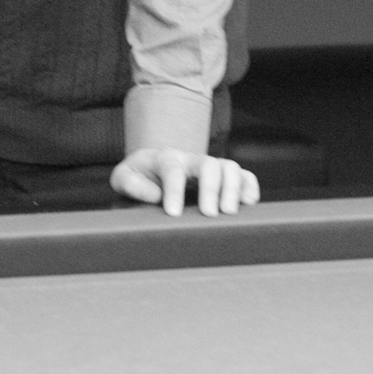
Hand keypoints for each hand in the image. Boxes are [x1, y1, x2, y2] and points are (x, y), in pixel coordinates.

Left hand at [110, 148, 259, 216]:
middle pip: (208, 164)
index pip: (173, 169)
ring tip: (229, 213)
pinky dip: (249, 187)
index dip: (174, 190)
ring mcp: (211, 166)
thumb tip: (154, 195)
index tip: (173, 214)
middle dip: (211, 188)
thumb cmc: (139, 176)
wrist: (154, 166)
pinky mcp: (225, 176)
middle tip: (209, 214)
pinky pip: (244, 175)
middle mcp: (191, 159)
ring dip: (232, 189)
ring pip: (230, 167)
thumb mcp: (124, 177)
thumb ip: (131, 183)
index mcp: (166, 158)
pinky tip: (248, 204)